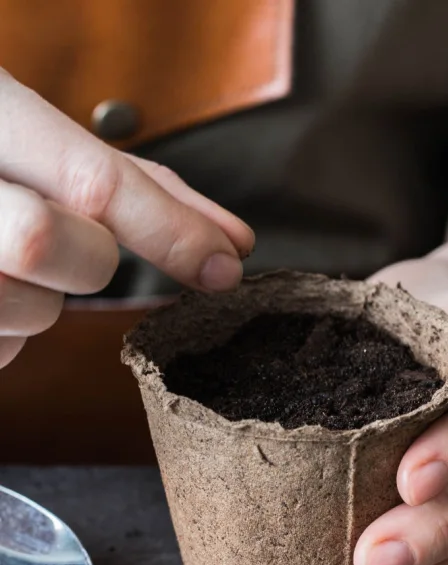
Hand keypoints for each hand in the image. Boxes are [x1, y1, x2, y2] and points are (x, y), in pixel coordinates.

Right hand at [0, 71, 253, 367]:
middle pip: (55, 245)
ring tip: (4, 263)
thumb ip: (133, 185)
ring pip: (31, 311)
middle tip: (70, 243)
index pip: (92, 180)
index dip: (170, 229)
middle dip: (86, 257)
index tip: (225, 264)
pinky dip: (8, 329)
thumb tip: (231, 242)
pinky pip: (1, 350)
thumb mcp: (32, 137)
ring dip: (41, 300)